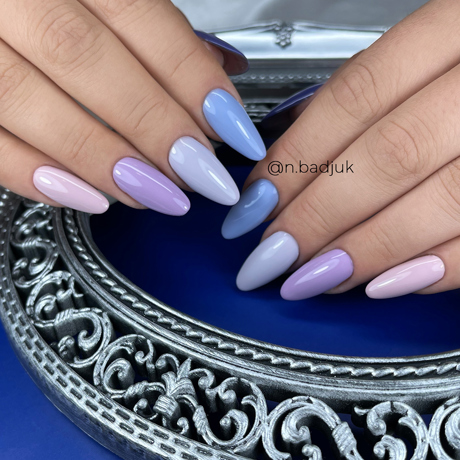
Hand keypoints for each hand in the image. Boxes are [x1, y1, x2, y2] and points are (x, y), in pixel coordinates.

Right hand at [0, 0, 263, 213]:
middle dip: (153, 127)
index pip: (139, 14)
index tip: (232, 128)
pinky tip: (88, 197)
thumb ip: (154, 27)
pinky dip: (35, 174)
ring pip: (27, 100)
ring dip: (103, 160)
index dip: (191, 79)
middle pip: (84, 59)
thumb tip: (220, 73)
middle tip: (199, 174)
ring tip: (156, 194)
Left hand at [223, 0, 459, 299]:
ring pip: (439, 199)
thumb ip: (365, 109)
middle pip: (389, 155)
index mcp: (458, 25)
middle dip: (320, 217)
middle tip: (273, 257)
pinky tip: (383, 284)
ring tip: (314, 277)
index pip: (353, 99)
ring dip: (366, 250)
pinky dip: (433, 268)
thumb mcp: (425, 60)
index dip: (295, 159)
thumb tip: (286, 172)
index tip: (255, 206)